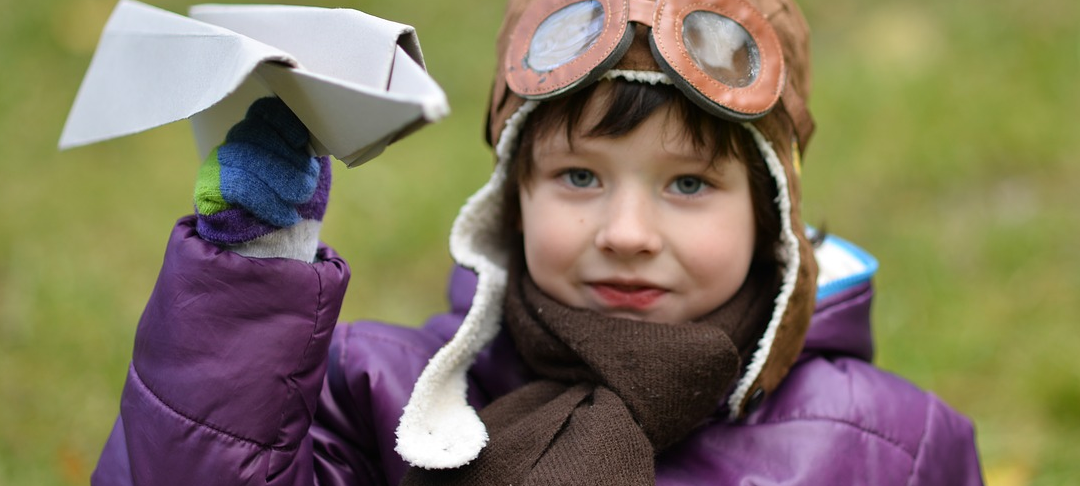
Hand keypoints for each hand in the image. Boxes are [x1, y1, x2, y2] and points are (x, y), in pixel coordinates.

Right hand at [194, 97, 330, 245]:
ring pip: (246, 160)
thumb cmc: (288, 201)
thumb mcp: (302, 173)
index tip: (300, 141)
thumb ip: (305, 154)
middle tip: (307, 185)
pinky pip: (237, 187)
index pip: (263, 111)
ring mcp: (217, 164)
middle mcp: (234, 143)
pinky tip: (286, 215)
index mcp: (258, 131)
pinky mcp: (207, 189)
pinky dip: (267, 202)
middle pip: (254, 133)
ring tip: (298, 200)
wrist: (266, 242)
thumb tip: (316, 145)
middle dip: (286, 160)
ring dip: (279, 181)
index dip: (282, 121)